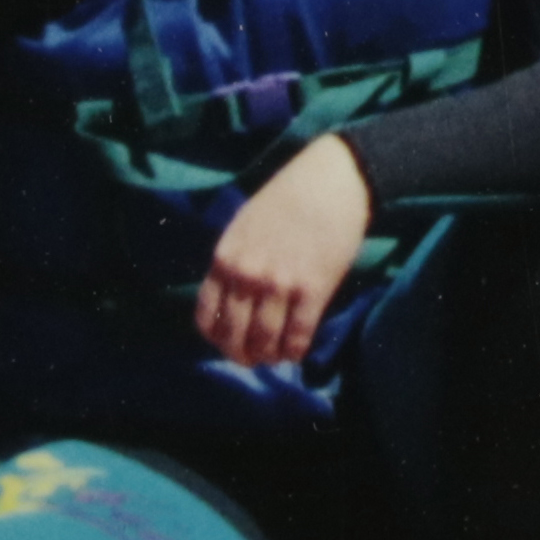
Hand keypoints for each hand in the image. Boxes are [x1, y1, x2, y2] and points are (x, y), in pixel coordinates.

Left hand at [190, 131, 376, 370]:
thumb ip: (235, 260)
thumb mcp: (244, 225)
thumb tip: (232, 296)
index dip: (217, 340)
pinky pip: (297, 335)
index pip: (207, 317)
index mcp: (225, 258)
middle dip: (242, 355)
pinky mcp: (312, 290)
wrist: (333, 180)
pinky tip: (297, 352)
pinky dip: (295, 351)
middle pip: (234, 336)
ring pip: (265, 341)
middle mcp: (246, 275)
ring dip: (269, 357)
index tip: (229, 343)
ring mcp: (279, 284)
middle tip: (254, 359)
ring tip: (276, 357)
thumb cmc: (289, 197)